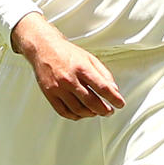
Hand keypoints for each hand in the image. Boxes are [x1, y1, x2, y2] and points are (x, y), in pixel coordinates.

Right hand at [11, 13, 125, 120]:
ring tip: (96, 112)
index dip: (114, 98)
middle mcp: (69, 79)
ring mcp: (58, 88)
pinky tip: (81, 113)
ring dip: (90, 114)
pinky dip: (75, 116)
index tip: (120, 104)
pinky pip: (63, 111)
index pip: (102, 87)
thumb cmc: (67, 52)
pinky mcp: (49, 94)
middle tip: (109, 111)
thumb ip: (103, 73)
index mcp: (82, 68)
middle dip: (103, 110)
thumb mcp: (89, 58)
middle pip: (91, 101)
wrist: (43, 48)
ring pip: (78, 109)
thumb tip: (113, 89)